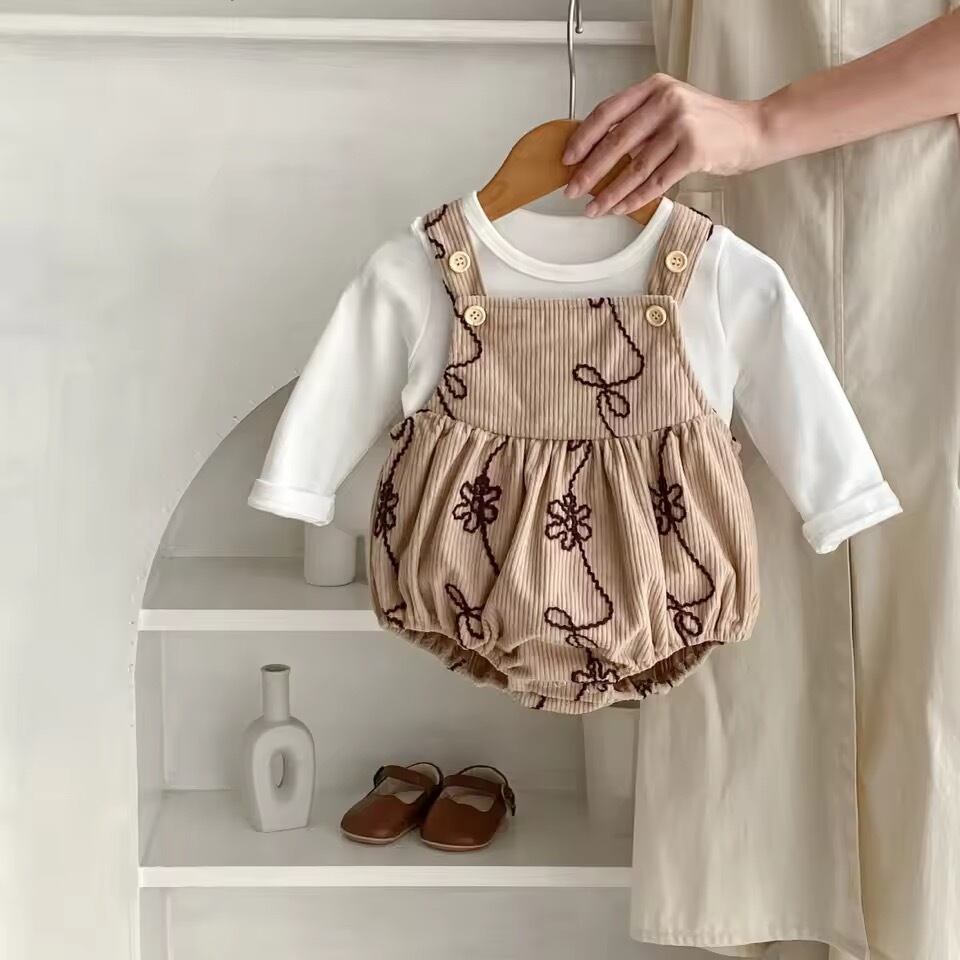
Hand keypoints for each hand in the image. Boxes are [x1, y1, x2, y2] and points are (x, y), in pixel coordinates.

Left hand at [562, 74, 765, 216]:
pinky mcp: (694, 152)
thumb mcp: (672, 109)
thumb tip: (598, 152)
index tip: (568, 158)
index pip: (607, 112)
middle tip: (573, 191)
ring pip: (634, 168)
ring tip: (594, 208)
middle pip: (616, 142)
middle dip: (589, 171)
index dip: (583, 137)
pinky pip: (655, 182)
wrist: (753, 129)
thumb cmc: (710, 124)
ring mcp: (681, 126)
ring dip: (610, 193)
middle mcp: (666, 102)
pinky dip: (635, 199)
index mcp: (655, 88)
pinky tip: (621, 209)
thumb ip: (640, 124)